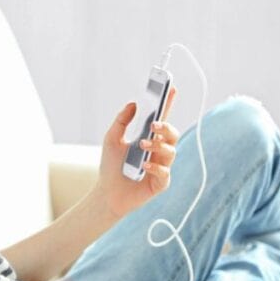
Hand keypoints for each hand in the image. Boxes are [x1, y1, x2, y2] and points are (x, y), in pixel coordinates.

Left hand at [95, 87, 179, 218]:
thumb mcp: (112, 139)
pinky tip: (144, 165)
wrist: (106, 192)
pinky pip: (165, 172)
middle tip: (153, 125)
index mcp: (149, 138)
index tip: (172, 88)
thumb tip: (133, 103)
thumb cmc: (111, 166)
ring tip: (142, 145)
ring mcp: (162, 166)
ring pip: (171, 151)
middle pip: (173, 133)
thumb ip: (122, 121)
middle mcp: (158, 150)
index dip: (168, 103)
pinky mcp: (161, 182)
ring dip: (157, 145)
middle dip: (165, 127)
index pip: (161, 118)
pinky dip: (155, 167)